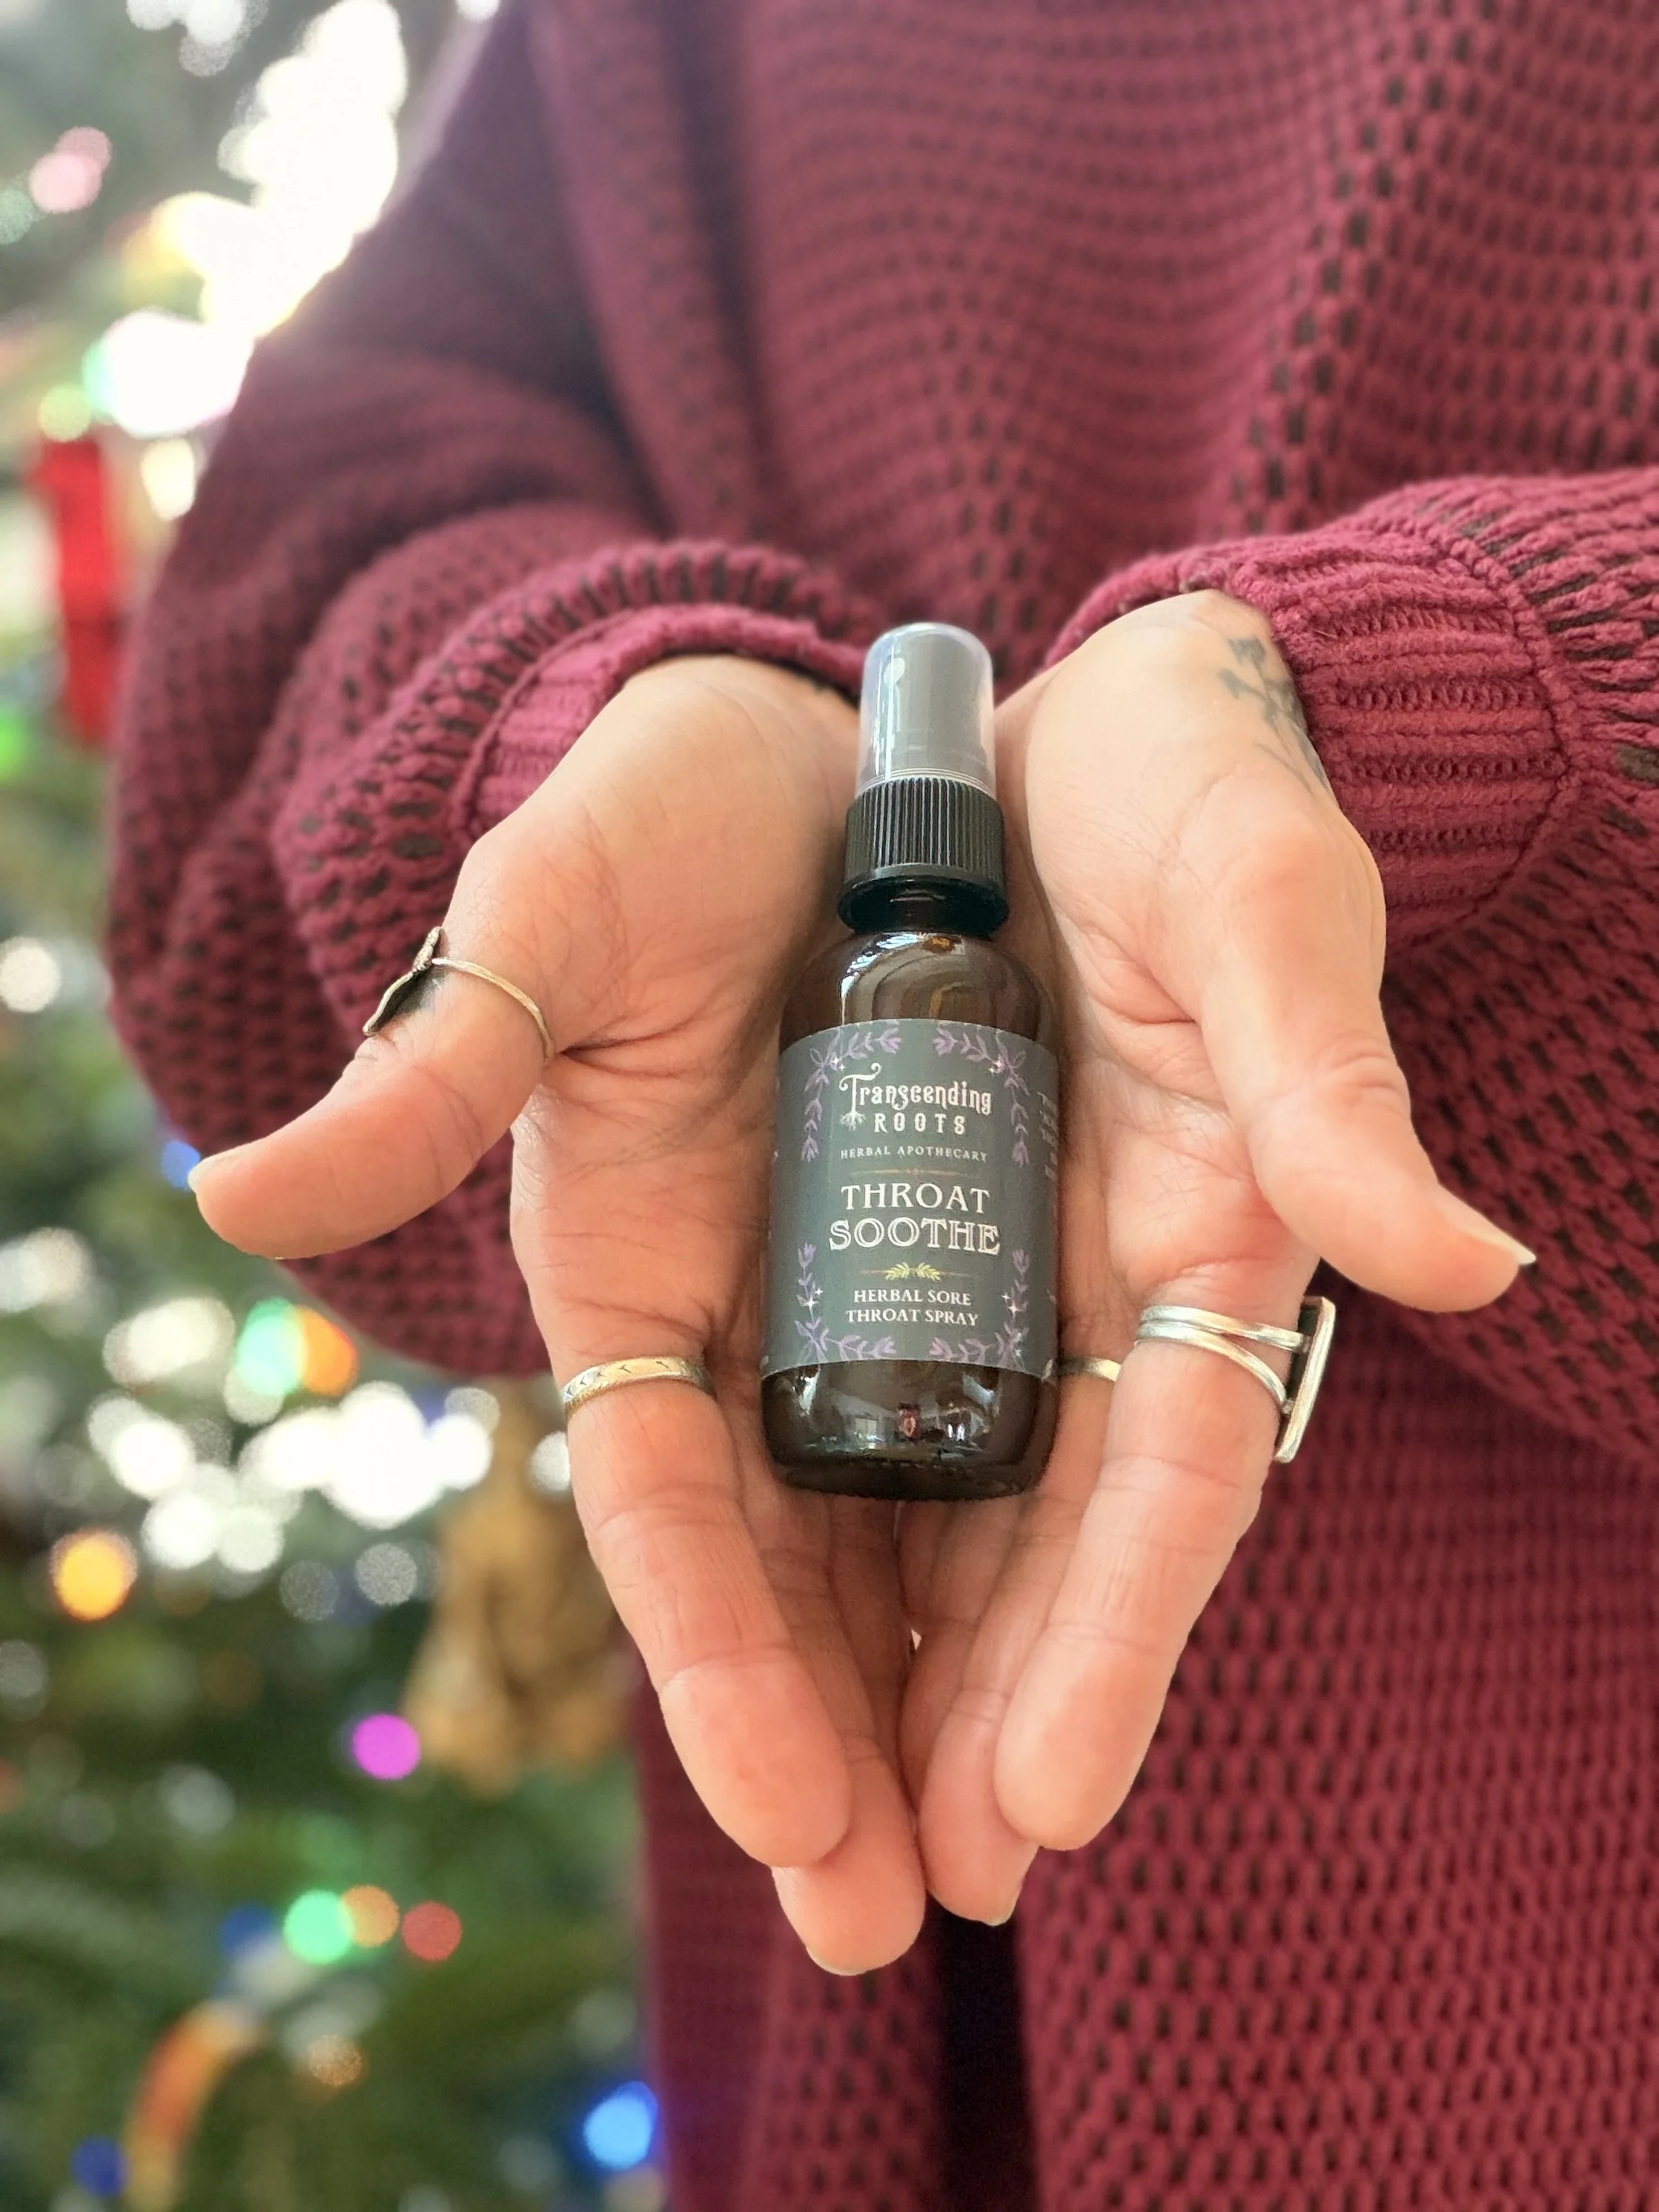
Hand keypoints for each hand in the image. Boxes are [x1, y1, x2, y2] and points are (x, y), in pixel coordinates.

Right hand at [190, 654, 928, 1970]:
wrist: (837, 748)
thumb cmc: (671, 813)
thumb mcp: (551, 917)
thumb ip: (441, 1058)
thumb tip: (236, 1196)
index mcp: (628, 1269)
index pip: (666, 1511)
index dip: (721, 1663)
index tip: (794, 1815)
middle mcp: (754, 1317)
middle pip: (797, 1570)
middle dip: (840, 1742)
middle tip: (898, 1922)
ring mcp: (882, 1298)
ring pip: (917, 1538)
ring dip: (959, 1693)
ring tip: (1008, 1851)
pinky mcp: (1007, 1256)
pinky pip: (1038, 1433)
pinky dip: (1059, 1555)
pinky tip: (1092, 1665)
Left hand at [898, 591, 1533, 1920]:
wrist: (1035, 718)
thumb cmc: (1181, 787)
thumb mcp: (1257, 899)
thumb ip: (1325, 1076)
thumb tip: (1461, 1264)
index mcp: (1208, 1223)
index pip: (1170, 1473)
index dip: (1117, 1633)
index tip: (1051, 1797)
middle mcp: (1090, 1285)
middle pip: (1041, 1541)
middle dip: (987, 1716)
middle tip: (912, 1898)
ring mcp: (970, 1274)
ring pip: (925, 1521)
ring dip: (878, 1686)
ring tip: (829, 1862)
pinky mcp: (846, 1237)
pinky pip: (813, 1417)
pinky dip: (785, 1545)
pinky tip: (756, 1677)